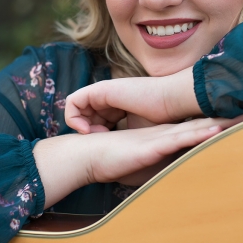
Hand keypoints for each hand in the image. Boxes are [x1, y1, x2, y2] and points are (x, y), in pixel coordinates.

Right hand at [33, 113, 242, 207]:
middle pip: (204, 124)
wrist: (89, 156)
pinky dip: (200, 135)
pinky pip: (180, 139)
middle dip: (229, 117)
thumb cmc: (115, 162)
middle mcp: (168, 133)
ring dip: (222, 123)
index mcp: (167, 137)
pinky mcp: (154, 146)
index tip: (242, 118)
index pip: (199, 128)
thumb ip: (162, 168)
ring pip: (197, 128)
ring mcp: (162, 138)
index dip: (221, 122)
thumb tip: (180, 176)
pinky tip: (216, 131)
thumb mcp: (145, 167)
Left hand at [65, 67, 202, 133]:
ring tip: (92, 135)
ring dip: (79, 125)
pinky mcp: (98, 89)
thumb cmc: (160, 119)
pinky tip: (86, 130)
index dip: (94, 131)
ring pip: (76, 108)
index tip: (103, 141)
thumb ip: (123, 136)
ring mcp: (102, 91)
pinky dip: (73, 117)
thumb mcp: (136, 131)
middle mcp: (107, 95)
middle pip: (84, 114)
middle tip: (96, 140)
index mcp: (117, 103)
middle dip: (85, 129)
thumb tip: (116, 153)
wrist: (169, 100)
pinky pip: (72, 102)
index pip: (95, 118)